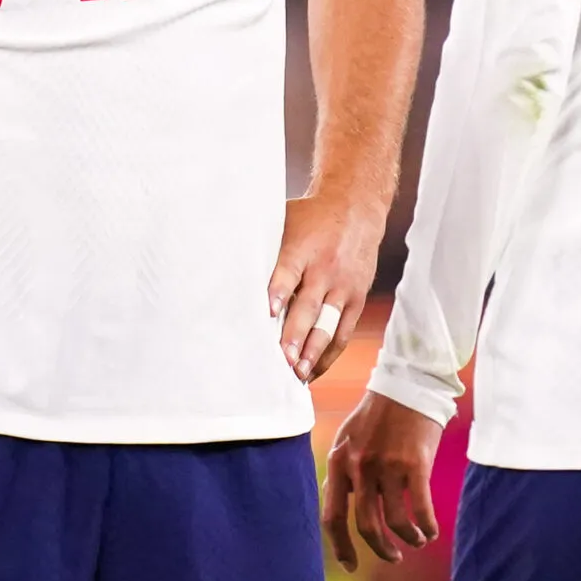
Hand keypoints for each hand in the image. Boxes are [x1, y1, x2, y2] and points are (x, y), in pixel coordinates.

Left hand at [268, 188, 384, 381]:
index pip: (288, 272)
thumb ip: (265, 250)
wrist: (356, 207)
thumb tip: (223, 268)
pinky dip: (329, 354)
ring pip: (329, 324)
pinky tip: (314, 370)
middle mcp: (325, 269)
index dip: (278, 292)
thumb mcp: (286, 223)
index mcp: (303, 248)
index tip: (267, 312)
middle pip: (309, 306)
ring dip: (314, 351)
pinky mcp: (357, 298)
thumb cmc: (311, 218)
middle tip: (283, 360)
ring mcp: (344, 286)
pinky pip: (344, 332)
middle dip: (296, 335)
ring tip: (299, 374)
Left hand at [322, 390, 443, 571]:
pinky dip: (426, 526)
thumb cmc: (380, 412)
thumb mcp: (350, 438)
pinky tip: (431, 530)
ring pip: (395, 522)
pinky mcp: (415, 464)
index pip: (332, 516)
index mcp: (339, 461)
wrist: (409, 383)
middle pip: (367, 526)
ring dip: (408, 538)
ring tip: (417, 540)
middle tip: (393, 557)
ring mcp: (387, 465)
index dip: (341, 547)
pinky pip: (420, 509)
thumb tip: (342, 503)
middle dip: (381, 549)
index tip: (352, 565)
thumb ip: (345, 470)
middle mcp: (359, 466)